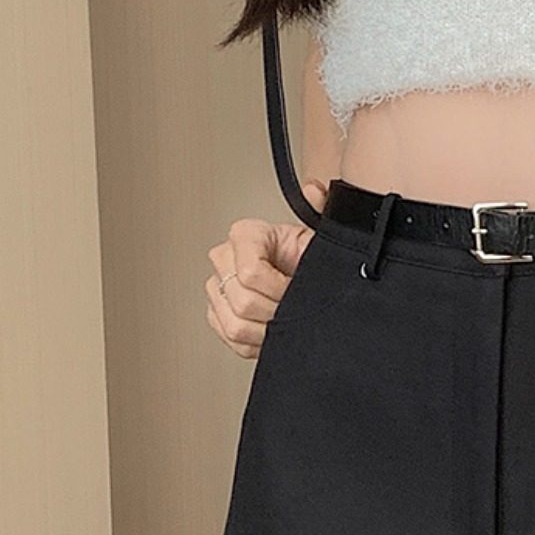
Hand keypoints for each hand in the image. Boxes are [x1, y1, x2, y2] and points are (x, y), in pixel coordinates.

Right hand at [205, 178, 328, 358]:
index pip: (251, 273)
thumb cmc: (307, 258)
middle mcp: (224, 259)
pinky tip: (272, 332)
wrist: (302, 278)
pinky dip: (256, 343)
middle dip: (276, 313)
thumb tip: (315, 191)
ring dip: (267, 331)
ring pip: (235, 325)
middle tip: (295, 310)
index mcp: (245, 235)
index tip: (297, 290)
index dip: (279, 290)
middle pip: (243, 303)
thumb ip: (318, 210)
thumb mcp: (318, 235)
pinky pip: (232, 339)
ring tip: (285, 322)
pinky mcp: (217, 314)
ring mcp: (217, 288)